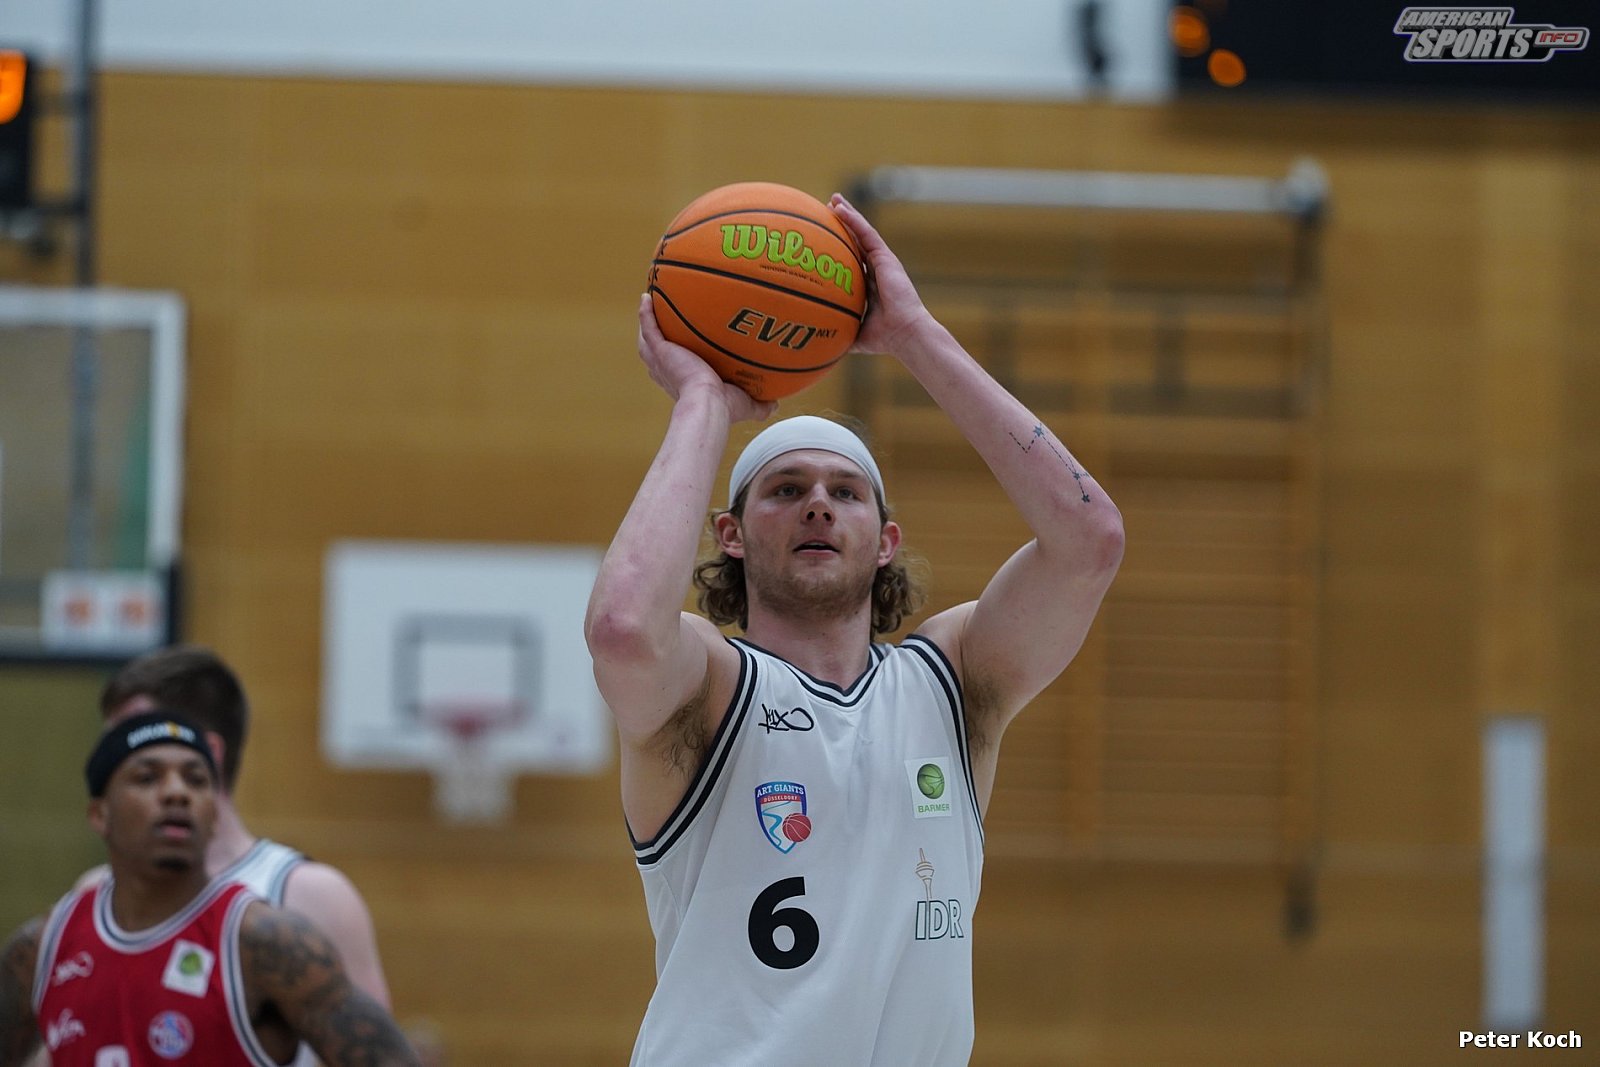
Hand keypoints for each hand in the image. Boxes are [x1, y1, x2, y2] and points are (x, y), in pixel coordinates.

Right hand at [637, 295, 776, 422]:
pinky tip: (647, 297)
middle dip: (657, 339)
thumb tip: (774, 404)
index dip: (676, 357)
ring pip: (648, 339)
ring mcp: (662, 360)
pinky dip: (645, 313)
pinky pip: (649, 327)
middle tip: (661, 321)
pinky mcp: (660, 351)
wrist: (709, 404)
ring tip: (650, 303)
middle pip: (657, 352)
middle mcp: (669, 372)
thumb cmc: (725, 408)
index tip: (681, 348)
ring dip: (647, 322)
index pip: (677, 368)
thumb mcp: (745, 404)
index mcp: (684, 382)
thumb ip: (759, 404)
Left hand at [829, 193, 933, 356]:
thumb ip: (839, 331)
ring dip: (847, 214)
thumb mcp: (854, 333)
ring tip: (833, 200)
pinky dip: (853, 219)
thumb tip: (819, 342)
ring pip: (861, 232)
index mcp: (869, 285)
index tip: (822, 240)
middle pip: (856, 241)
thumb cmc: (883, 338)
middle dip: (842, 225)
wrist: (904, 334)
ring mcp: (882, 261)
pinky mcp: (886, 257)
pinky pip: (867, 233)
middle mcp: (876, 270)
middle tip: (826, 211)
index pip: (851, 261)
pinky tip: (840, 208)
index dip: (838, 249)